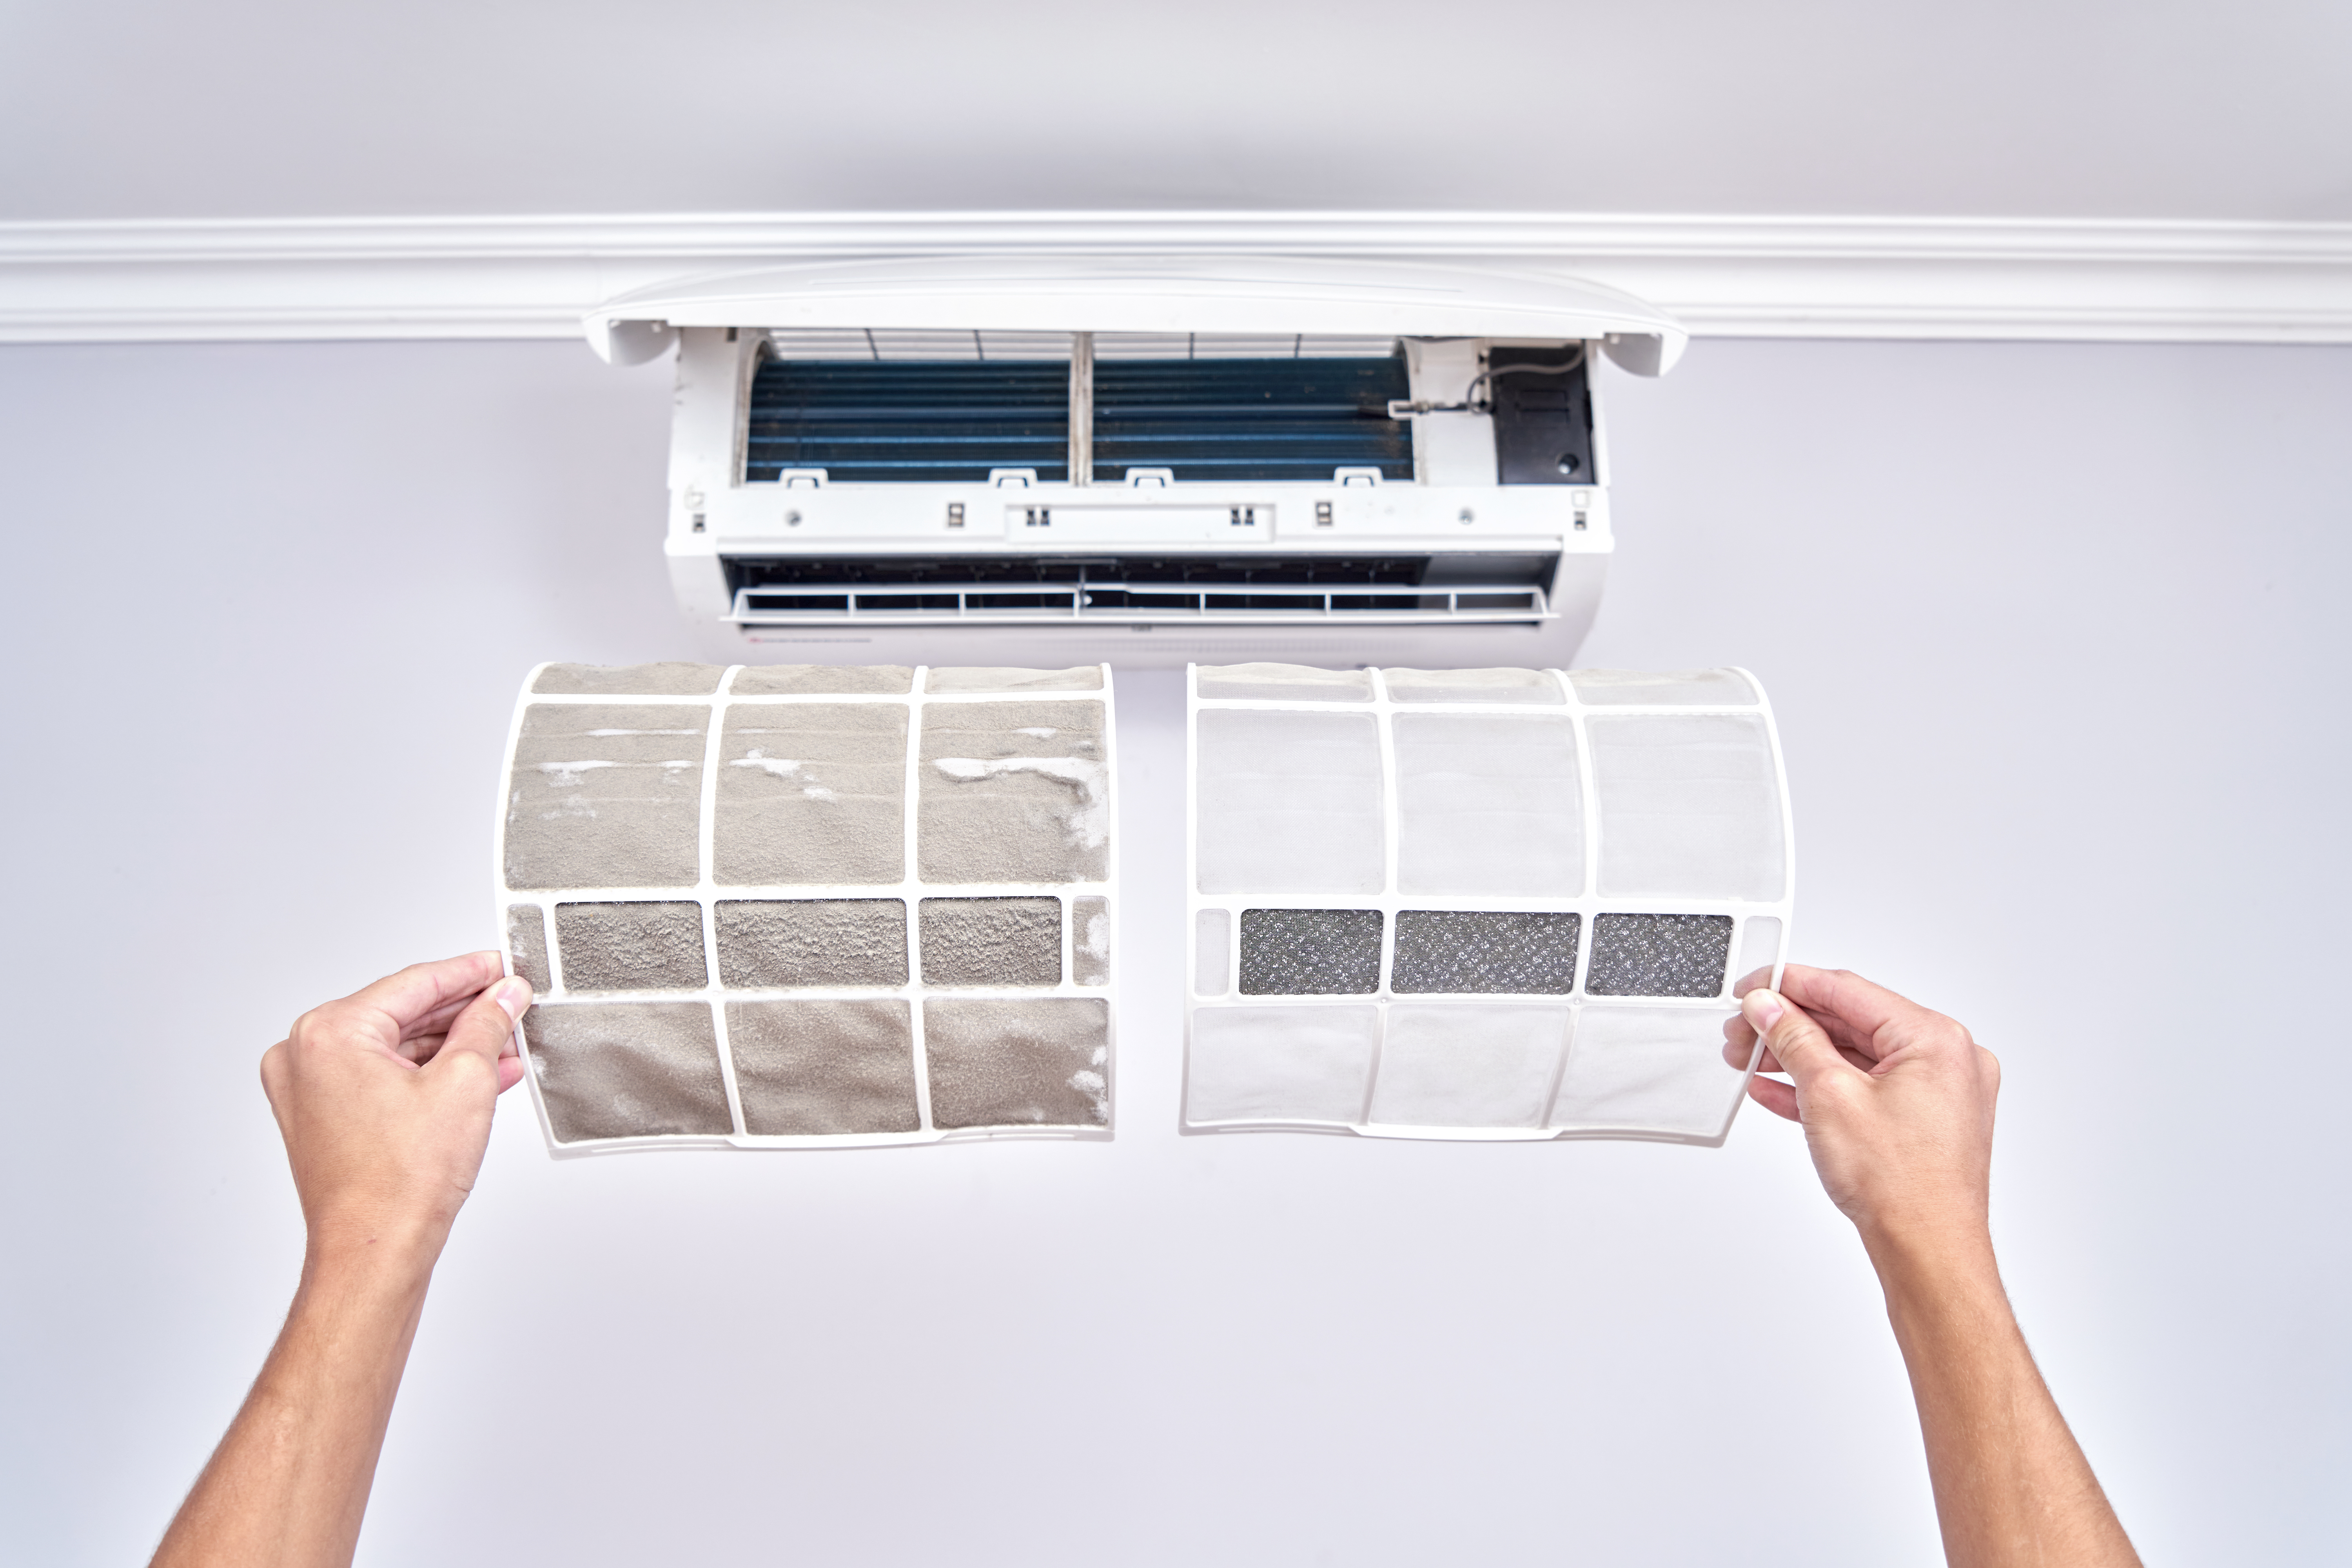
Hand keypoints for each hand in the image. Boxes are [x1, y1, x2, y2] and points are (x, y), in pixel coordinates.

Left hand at [259, 952, 530, 1264]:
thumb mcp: (465, 1082)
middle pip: (402, 1013)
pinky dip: (427, 1076)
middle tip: (510, 1003)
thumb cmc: (400, 1183)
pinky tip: (479, 1075)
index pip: (414, 983)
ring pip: (395, 1048)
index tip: (502, 966)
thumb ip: (486, 1025)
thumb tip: (504, 996)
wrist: (374, 1251)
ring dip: (451, 1046)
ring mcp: (308, 1090)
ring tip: (505, 1044)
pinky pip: (383, 1078)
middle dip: (464, 1013)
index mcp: (328, 1034)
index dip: (470, 973)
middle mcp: (305, 1056)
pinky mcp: (322, 1118)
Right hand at [1722, 964, 2000, 1248]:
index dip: (1789, 985)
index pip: (1848, 991)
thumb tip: (1769, 1007)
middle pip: (1851, 1023)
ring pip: (1856, 1057)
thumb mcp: (1828, 1095)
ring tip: (1750, 1060)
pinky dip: (1824, 1087)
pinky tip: (1778, 1090)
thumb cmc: (1900, 1186)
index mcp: (1936, 1039)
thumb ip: (1794, 1039)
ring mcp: (1941, 1092)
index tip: (1751, 988)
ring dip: (1800, 1058)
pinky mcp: (1926, 1121)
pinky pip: (1867, 1089)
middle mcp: (1948, 1059)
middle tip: (1741, 1031)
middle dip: (1789, 1027)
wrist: (1929, 1254)